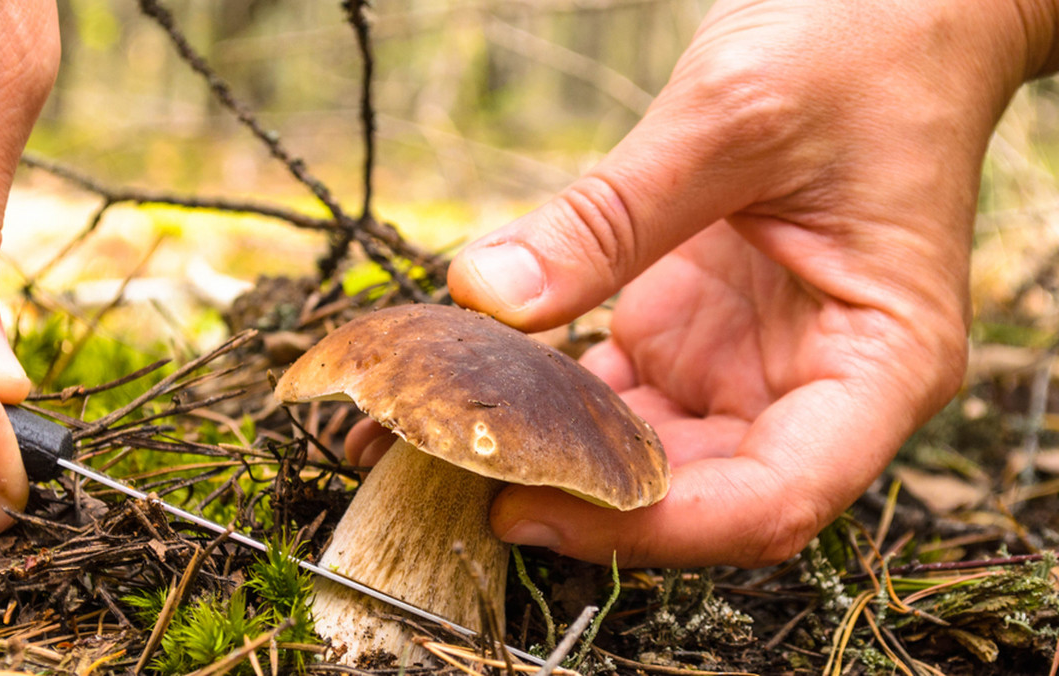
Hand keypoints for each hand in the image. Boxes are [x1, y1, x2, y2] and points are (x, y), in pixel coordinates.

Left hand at [438, 0, 1058, 567]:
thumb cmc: (860, 52)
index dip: (654, 527)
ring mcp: (748, 366)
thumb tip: (487, 294)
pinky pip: (611, 396)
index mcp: (878, 363)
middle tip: (449, 473)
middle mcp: (814, 385)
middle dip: (578, 498)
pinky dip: (543, 397)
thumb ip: (611, 216)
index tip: (535, 507)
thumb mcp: (732, 119)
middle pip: (697, 493)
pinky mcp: (693, 335)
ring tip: (435, 437)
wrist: (884, 14)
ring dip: (546, 452)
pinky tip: (470, 381)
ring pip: (642, 455)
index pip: (775, 497)